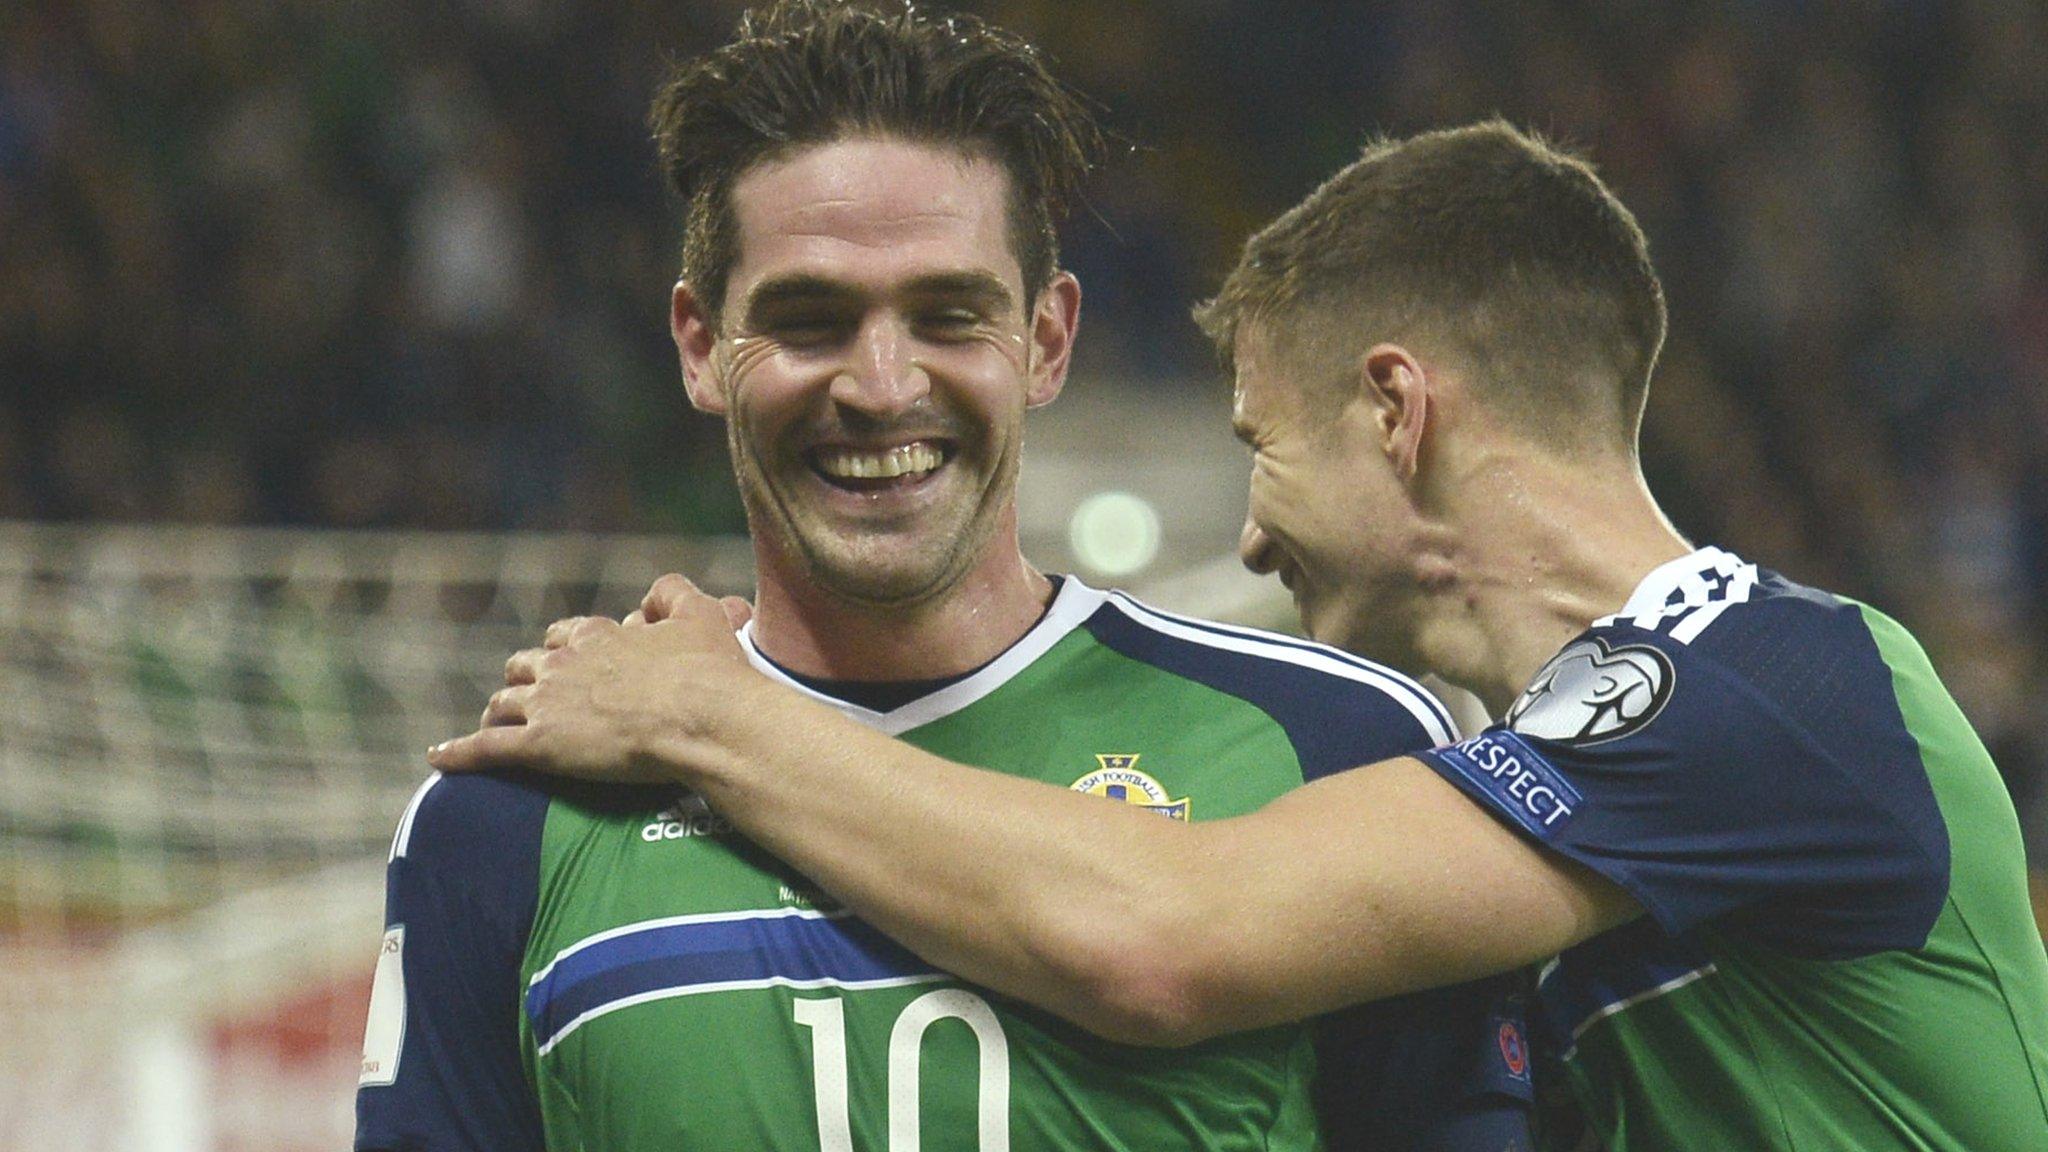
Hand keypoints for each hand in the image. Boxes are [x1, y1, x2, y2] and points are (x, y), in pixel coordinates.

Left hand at [427, 575, 758, 784]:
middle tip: (531, 698)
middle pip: (524, 666)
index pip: (565, 635)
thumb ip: (674, 594)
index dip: (564, 649)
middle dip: (524, 679)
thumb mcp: (700, 615)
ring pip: (502, 704)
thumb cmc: (707, 672)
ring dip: (498, 713)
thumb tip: (655, 592)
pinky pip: (485, 749)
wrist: (703, 719)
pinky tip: (440, 758)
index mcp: (596, 635)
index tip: (571, 662)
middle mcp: (562, 663)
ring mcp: (545, 704)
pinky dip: (459, 753)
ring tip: (495, 727)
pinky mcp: (538, 746)